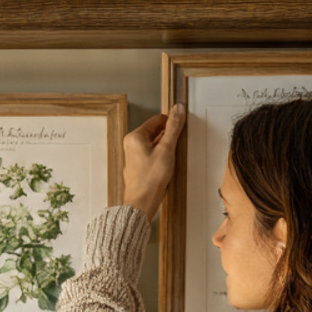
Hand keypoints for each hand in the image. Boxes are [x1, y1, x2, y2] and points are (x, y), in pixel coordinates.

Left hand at [122, 105, 185, 220]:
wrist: (142, 202)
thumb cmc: (151, 179)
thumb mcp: (166, 149)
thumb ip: (173, 128)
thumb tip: (177, 109)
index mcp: (135, 137)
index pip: (157, 120)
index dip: (171, 124)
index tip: (180, 130)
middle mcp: (131, 144)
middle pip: (155, 132)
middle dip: (168, 139)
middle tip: (173, 150)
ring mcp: (133, 156)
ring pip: (154, 145)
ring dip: (165, 150)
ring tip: (168, 162)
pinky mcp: (138, 166)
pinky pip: (152, 156)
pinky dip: (160, 159)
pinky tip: (164, 169)